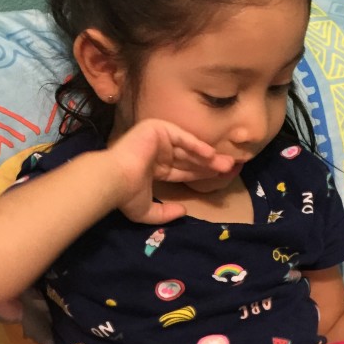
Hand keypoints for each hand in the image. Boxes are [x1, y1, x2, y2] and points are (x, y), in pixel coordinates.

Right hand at [106, 119, 233, 224]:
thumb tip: (183, 212)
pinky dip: (197, 145)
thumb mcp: (147, 212)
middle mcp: (156, 152)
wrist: (114, 180)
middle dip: (208, 164)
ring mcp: (156, 138)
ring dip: (207, 156)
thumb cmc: (126, 196)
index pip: (182, 170)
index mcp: (154, 168)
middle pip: (188, 158)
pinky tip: (211, 155)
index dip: (200, 174)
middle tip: (229, 168)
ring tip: (226, 164)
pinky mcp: (157, 129)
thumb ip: (165, 214)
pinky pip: (182, 137)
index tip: (218, 178)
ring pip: (188, 148)